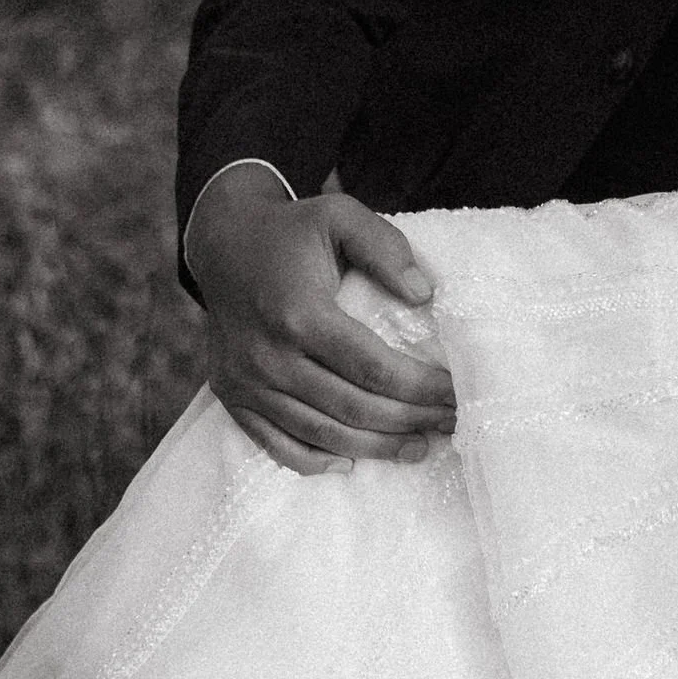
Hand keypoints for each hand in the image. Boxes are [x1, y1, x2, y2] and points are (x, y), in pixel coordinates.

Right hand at [186, 165, 457, 476]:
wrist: (223, 244)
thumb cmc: (291, 231)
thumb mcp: (339, 215)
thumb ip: (384, 247)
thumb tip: (423, 294)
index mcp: (299, 313)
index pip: (372, 368)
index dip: (419, 388)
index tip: (454, 393)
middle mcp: (269, 355)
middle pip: (352, 407)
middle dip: (408, 421)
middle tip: (449, 424)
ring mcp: (247, 381)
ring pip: (320, 433)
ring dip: (374, 448)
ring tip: (418, 447)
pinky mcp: (232, 396)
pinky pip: (275, 443)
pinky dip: (313, 461)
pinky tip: (350, 464)